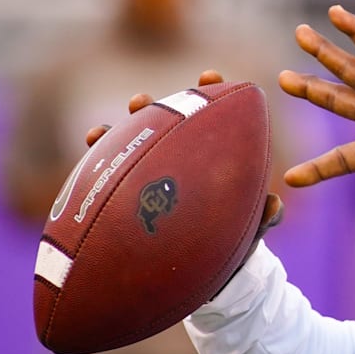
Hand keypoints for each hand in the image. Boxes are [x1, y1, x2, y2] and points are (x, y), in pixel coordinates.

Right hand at [83, 69, 283, 243]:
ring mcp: (151, 179)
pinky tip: (81, 172)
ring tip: (98, 130)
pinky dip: (93, 174)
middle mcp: (179, 160)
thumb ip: (264, 217)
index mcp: (210, 158)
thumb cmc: (235, 243)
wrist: (211, 277)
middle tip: (141, 100)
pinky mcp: (128, 202)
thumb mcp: (251, 230)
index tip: (209, 76)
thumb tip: (274, 204)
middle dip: (151, 108)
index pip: (211, 117)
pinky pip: (106, 186)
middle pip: (164, 126)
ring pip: (129, 150)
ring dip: (112, 136)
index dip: (209, 92)